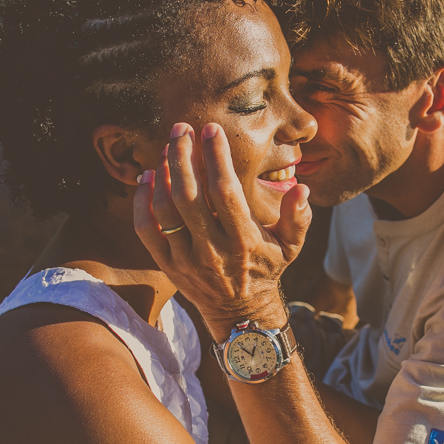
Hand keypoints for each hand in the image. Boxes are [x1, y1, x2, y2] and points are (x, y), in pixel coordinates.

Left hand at [133, 122, 311, 339]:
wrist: (242, 314)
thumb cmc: (267, 269)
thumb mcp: (291, 246)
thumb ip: (297, 217)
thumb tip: (302, 188)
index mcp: (243, 241)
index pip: (225, 191)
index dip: (215, 156)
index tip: (210, 130)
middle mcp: (213, 251)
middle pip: (189, 195)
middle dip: (182, 156)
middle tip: (180, 129)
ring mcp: (186, 260)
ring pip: (165, 210)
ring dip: (162, 174)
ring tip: (166, 148)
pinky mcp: (168, 265)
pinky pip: (146, 230)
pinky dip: (142, 202)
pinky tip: (147, 178)